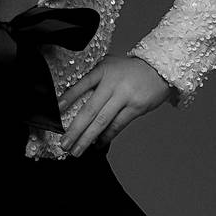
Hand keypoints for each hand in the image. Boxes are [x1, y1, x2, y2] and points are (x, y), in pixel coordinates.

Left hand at [57, 54, 172, 154]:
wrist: (159, 67)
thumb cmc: (128, 70)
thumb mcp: (108, 65)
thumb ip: (92, 78)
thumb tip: (70, 98)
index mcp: (102, 70)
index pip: (81, 85)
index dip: (68, 98)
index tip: (56, 110)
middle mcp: (112, 83)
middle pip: (90, 109)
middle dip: (75, 129)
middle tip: (64, 143)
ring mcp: (125, 96)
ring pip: (102, 121)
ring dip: (88, 138)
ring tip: (77, 150)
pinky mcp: (136, 107)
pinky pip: (118, 125)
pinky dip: (106, 136)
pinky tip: (97, 144)